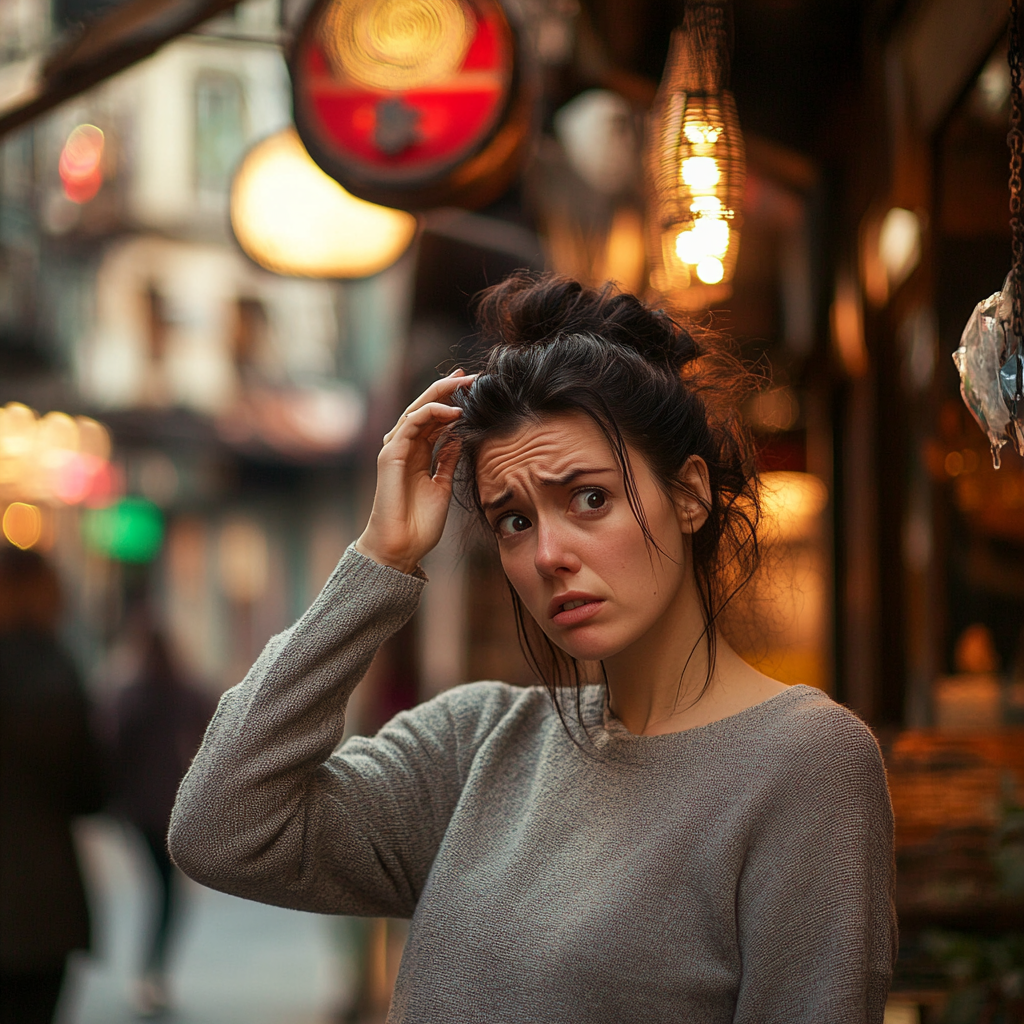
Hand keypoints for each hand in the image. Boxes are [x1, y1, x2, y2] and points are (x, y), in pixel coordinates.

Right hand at [355, 369, 475, 573]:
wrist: (401, 546)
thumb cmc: (420, 522)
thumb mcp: (443, 484)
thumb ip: (448, 460)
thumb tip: (461, 437)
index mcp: (418, 453)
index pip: (435, 418)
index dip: (452, 400)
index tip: (474, 387)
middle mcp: (405, 447)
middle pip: (425, 407)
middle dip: (447, 389)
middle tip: (470, 375)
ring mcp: (395, 449)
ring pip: (417, 410)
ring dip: (441, 395)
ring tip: (464, 384)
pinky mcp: (390, 455)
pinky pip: (411, 425)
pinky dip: (432, 414)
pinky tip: (453, 411)